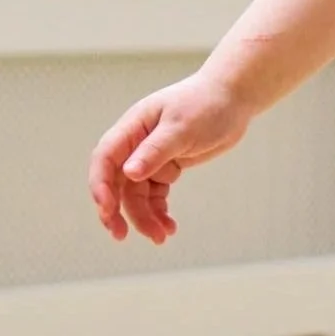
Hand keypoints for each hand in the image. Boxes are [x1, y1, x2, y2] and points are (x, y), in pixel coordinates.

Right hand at [89, 72, 253, 243]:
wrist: (234, 98)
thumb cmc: (207, 104)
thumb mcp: (182, 127)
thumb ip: (155, 150)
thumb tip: (129, 173)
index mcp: (133, 128)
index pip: (105, 159)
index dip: (100, 185)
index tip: (108, 209)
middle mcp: (136, 144)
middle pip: (116, 182)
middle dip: (116, 210)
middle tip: (121, 235)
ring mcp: (150, 157)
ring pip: (137, 194)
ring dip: (144, 217)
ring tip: (161, 237)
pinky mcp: (167, 166)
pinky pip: (155, 194)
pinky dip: (159, 211)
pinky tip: (169, 227)